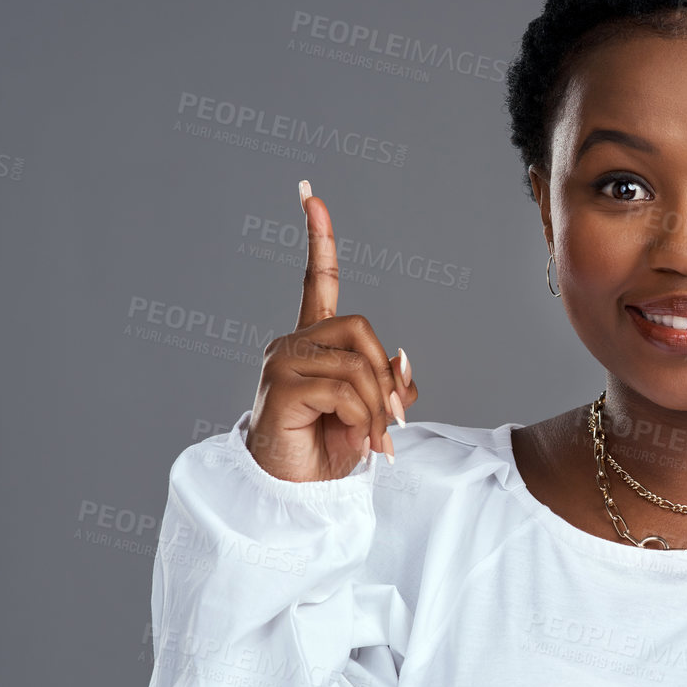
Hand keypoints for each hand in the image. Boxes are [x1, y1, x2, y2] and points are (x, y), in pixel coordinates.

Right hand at [246, 180, 416, 482]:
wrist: (296, 492)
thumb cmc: (329, 449)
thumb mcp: (373, 411)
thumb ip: (391, 381)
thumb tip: (404, 358)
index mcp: (312, 343)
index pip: (315, 281)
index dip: (317, 239)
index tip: (310, 195)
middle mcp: (292, 344)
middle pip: (361, 328)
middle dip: (386, 375)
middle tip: (393, 420)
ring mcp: (282, 363)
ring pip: (358, 362)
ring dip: (379, 405)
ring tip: (376, 438)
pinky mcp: (283, 388)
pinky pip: (345, 390)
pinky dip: (364, 418)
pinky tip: (357, 439)